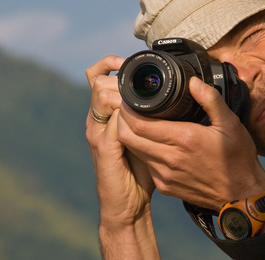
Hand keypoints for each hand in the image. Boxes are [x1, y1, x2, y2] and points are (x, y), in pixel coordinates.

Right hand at [85, 55, 159, 258]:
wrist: (127, 204)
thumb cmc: (138, 171)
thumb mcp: (144, 137)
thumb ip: (148, 117)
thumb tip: (168, 98)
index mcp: (106, 115)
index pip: (97, 77)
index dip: (110, 63)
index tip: (129, 60)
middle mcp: (97, 119)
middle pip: (96, 80)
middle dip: (116, 71)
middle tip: (136, 71)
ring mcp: (97, 132)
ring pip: (101, 94)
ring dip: (121, 88)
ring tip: (141, 90)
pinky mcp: (102, 146)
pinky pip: (112, 119)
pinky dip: (125, 111)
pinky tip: (140, 111)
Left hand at [117, 76, 264, 211]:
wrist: (241, 196)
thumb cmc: (237, 159)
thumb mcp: (230, 124)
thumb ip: (210, 99)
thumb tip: (193, 82)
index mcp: (184, 139)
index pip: (138, 124)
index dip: (127, 110)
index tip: (129, 99)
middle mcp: (170, 158)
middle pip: (127, 137)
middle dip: (122, 120)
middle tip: (128, 108)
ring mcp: (165, 175)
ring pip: (133, 151)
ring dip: (130, 135)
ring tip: (138, 122)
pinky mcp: (165, 186)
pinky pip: (145, 164)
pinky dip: (142, 151)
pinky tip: (152, 142)